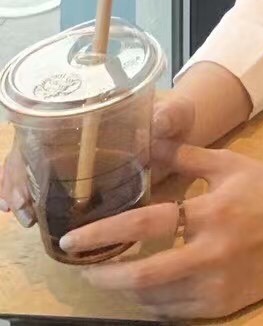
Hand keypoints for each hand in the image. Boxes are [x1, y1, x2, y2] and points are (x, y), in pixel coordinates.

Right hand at [0, 88, 196, 229]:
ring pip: (31, 167)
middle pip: (29, 147)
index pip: (44, 117)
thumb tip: (159, 122)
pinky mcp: (81, 177)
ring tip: (26, 217)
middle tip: (22, 206)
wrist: (181, 134)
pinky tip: (29, 219)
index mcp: (90, 106)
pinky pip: (47, 186)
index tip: (23, 170)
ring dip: (20, 191)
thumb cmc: (174, 116)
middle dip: (18, 176)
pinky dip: (32, 199)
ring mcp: (73, 153)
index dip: (29, 143)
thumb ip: (169, 115)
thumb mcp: (174, 112)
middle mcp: (74, 129)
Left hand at [58, 141, 262, 319]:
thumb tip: (148, 139)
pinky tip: (146, 290)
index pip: (145, 222)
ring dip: (127, 291)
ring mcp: (219, 283)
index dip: (103, 232)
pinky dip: (154, 303)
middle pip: (142, 275)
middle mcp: (213, 251)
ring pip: (155, 299)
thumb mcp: (229, 164)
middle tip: (83, 270)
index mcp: (211, 210)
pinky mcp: (225, 306)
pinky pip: (176, 312)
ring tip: (112, 277)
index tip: (73, 239)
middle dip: (104, 275)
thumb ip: (186, 156)